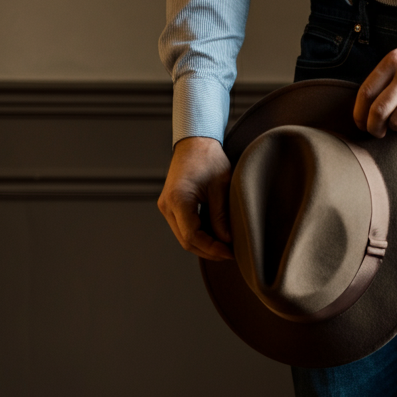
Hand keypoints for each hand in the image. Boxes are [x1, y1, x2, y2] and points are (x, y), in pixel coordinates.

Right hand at [156, 136, 233, 260]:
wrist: (194, 142)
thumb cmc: (208, 159)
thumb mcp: (221, 187)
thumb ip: (221, 216)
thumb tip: (226, 241)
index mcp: (178, 200)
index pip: (192, 236)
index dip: (212, 248)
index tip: (230, 252)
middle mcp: (167, 205)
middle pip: (186, 241)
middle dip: (208, 251)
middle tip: (229, 254)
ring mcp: (166, 206)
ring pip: (184, 237)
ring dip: (204, 245)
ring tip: (225, 247)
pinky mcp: (170, 205)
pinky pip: (183, 227)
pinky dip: (199, 235)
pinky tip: (216, 237)